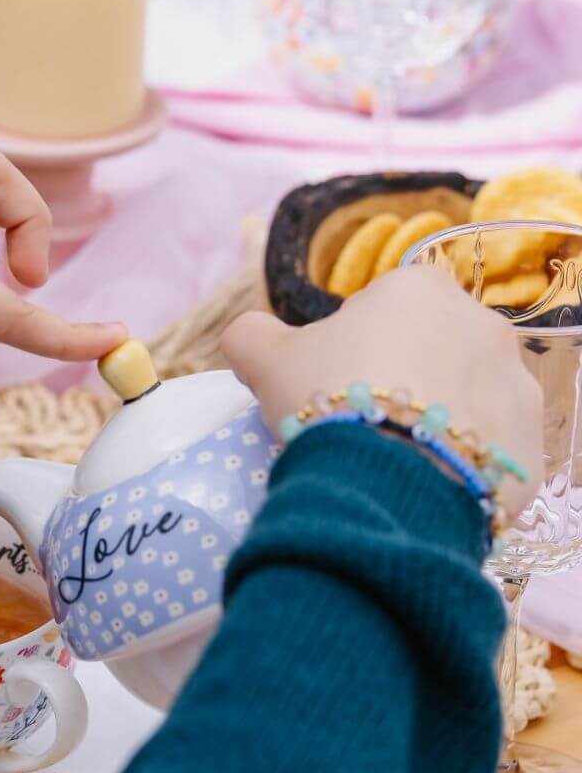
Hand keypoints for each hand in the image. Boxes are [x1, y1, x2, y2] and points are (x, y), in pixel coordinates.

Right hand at [222, 266, 542, 516]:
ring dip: (433, 422)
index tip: (329, 380)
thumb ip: (251, 335)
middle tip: (356, 420)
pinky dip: (457, 466)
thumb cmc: (325, 396)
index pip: (382, 308)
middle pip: (429, 352)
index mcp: (420, 289)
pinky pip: (487, 454)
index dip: (349, 345)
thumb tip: (243, 335)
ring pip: (463, 402)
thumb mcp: (265, 358)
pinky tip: (417, 483)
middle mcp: (483, 326)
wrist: (381, 477)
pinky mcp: (529, 447)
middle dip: (399, 380)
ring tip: (388, 457)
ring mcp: (516, 387)